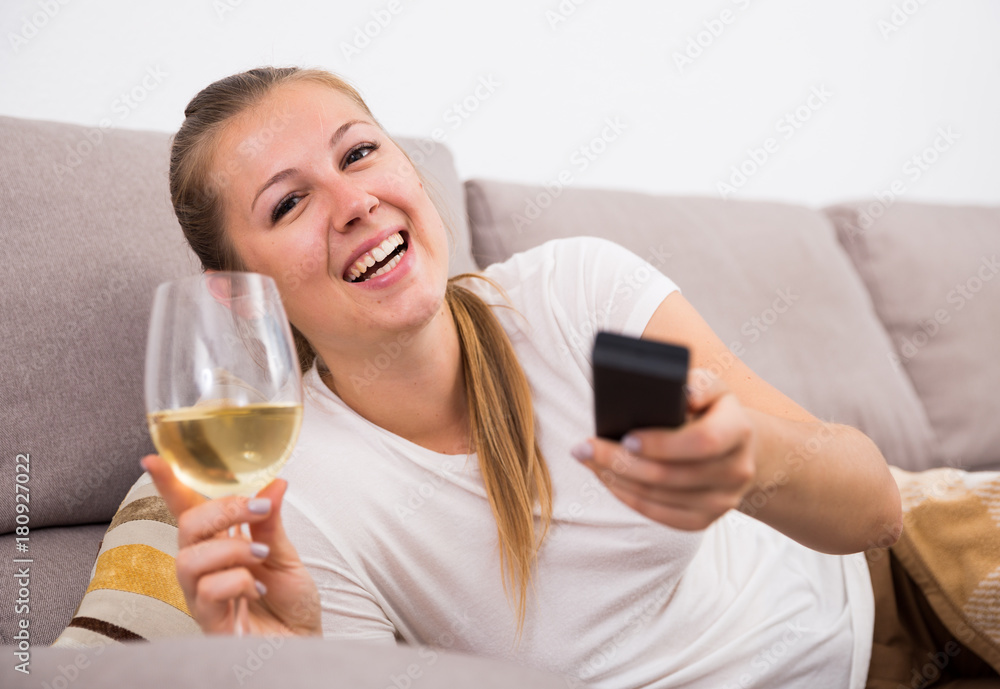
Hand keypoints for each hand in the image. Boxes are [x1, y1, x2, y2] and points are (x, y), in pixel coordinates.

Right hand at [142, 455, 321, 636]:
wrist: (303, 643)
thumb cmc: (289, 602)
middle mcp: (203, 567)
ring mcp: (201, 595)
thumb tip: (276, 481)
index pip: (188, 510)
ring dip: (231, 549)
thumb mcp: (285, 554)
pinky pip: (207, 591)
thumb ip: (271, 521)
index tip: (153, 458)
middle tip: (258, 508)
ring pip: (189, 559)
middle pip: (187, 526)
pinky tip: (257, 588)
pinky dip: (239, 581)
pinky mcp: (208, 622)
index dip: (169, 485)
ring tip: (262, 554)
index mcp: (219, 544)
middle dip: (222, 509)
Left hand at [573, 368, 756, 530]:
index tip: (625, 437)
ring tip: (587, 458)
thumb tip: (682, 394)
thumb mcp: (711, 386)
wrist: (737, 447)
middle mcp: (737, 470)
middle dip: (620, 462)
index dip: (662, 444)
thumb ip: (698, 384)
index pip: (702, 442)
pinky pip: (659, 515)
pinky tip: (606, 479)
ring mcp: (723, 501)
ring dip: (616, 479)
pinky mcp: (705, 520)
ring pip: (659, 498)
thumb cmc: (712, 410)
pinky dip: (627, 497)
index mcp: (739, 431)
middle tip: (584, 447)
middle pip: (670, 475)